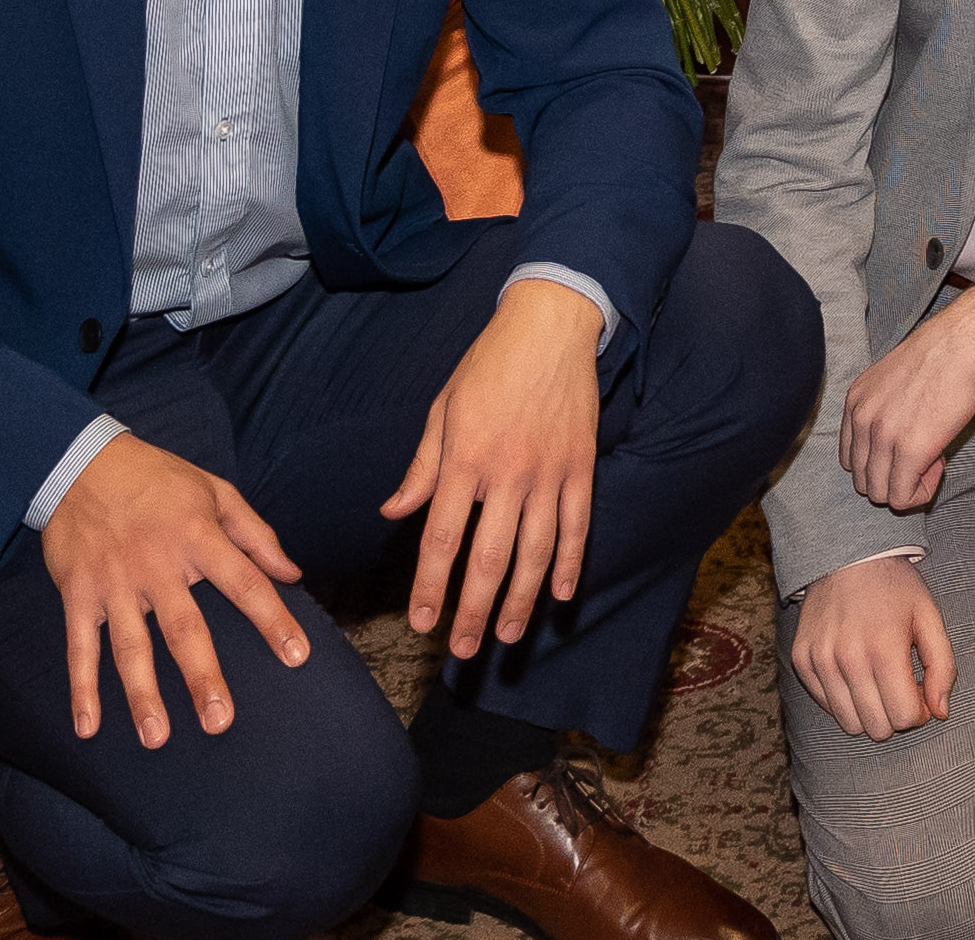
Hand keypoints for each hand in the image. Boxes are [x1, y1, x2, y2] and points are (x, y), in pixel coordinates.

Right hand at [45, 433, 310, 744]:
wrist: (80, 461)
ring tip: (158, 738)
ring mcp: (114, 583)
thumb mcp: (214, 491)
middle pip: (184, 629)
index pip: (244, 583)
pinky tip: (88, 728)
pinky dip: (81, 688)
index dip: (273, 619)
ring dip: (142, 695)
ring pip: (131, 647)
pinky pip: (80, 647)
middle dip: (203, 677)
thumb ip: (256, 534)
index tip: (297, 657)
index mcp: (197, 537)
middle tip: (220, 722)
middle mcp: (156, 565)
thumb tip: (293, 572)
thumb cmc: (157, 478)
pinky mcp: (78, 593)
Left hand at [385, 278, 603, 649]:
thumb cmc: (488, 364)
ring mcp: (549, 471)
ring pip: (536, 552)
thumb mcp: (442, 408)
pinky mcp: (581, 466)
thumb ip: (421, 467)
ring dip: (521, 601)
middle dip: (472, 611)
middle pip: (489, 558)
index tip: (422, 623)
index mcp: (464, 457)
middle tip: (462, 652)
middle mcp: (507, 471)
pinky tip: (560, 594)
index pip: (442, 537)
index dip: (431, 587)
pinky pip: (577, 525)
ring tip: (505, 636)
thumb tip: (393, 513)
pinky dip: (570, 563)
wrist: (551, 323)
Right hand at [789, 556, 956, 741]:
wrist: (847, 556)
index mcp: (884, 649)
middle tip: (899, 686)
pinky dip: (844, 699)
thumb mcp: (929, 617)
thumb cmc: (895, 588)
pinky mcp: (801, 660)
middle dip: (895, 715)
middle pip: (877, 728)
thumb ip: (942, 667)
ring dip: (869, 711)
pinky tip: (854, 672)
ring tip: (877, 681)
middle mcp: (848, 659)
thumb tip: (940, 713)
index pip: (904, 717)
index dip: (919, 712)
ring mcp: (820, 661)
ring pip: (849, 723)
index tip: (918, 690)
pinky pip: (826, 705)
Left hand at [837, 288, 974, 512]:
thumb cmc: (941, 355)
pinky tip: (939, 466)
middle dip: (893, 478)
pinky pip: (902, 497)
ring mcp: (883, 435)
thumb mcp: (892, 379)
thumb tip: (893, 445)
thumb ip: (883, 411)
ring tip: (933, 460)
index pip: (850, 459)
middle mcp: (862, 418)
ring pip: (879, 493)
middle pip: (862, 480)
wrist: (966, 341)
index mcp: (855, 400)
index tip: (909, 448)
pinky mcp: (910, 449)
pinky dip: (921, 493)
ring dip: (907, 487)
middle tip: (924, 457)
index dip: (881, 462)